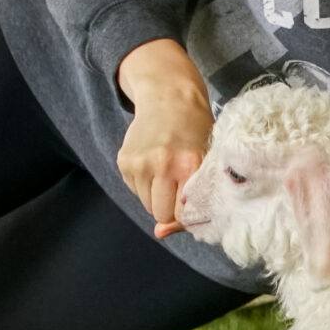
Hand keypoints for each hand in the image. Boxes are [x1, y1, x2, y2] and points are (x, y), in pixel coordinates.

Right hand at [115, 38, 213, 237]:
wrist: (169, 96)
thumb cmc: (196, 130)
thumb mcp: (205, 160)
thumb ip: (191, 197)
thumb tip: (160, 233)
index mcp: (190, 164)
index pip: (184, 213)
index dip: (189, 216)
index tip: (193, 208)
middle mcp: (163, 164)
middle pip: (162, 214)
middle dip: (170, 209)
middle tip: (179, 188)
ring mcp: (140, 163)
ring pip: (147, 205)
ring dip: (157, 197)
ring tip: (167, 173)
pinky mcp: (124, 161)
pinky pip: (135, 191)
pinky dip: (146, 185)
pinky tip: (155, 164)